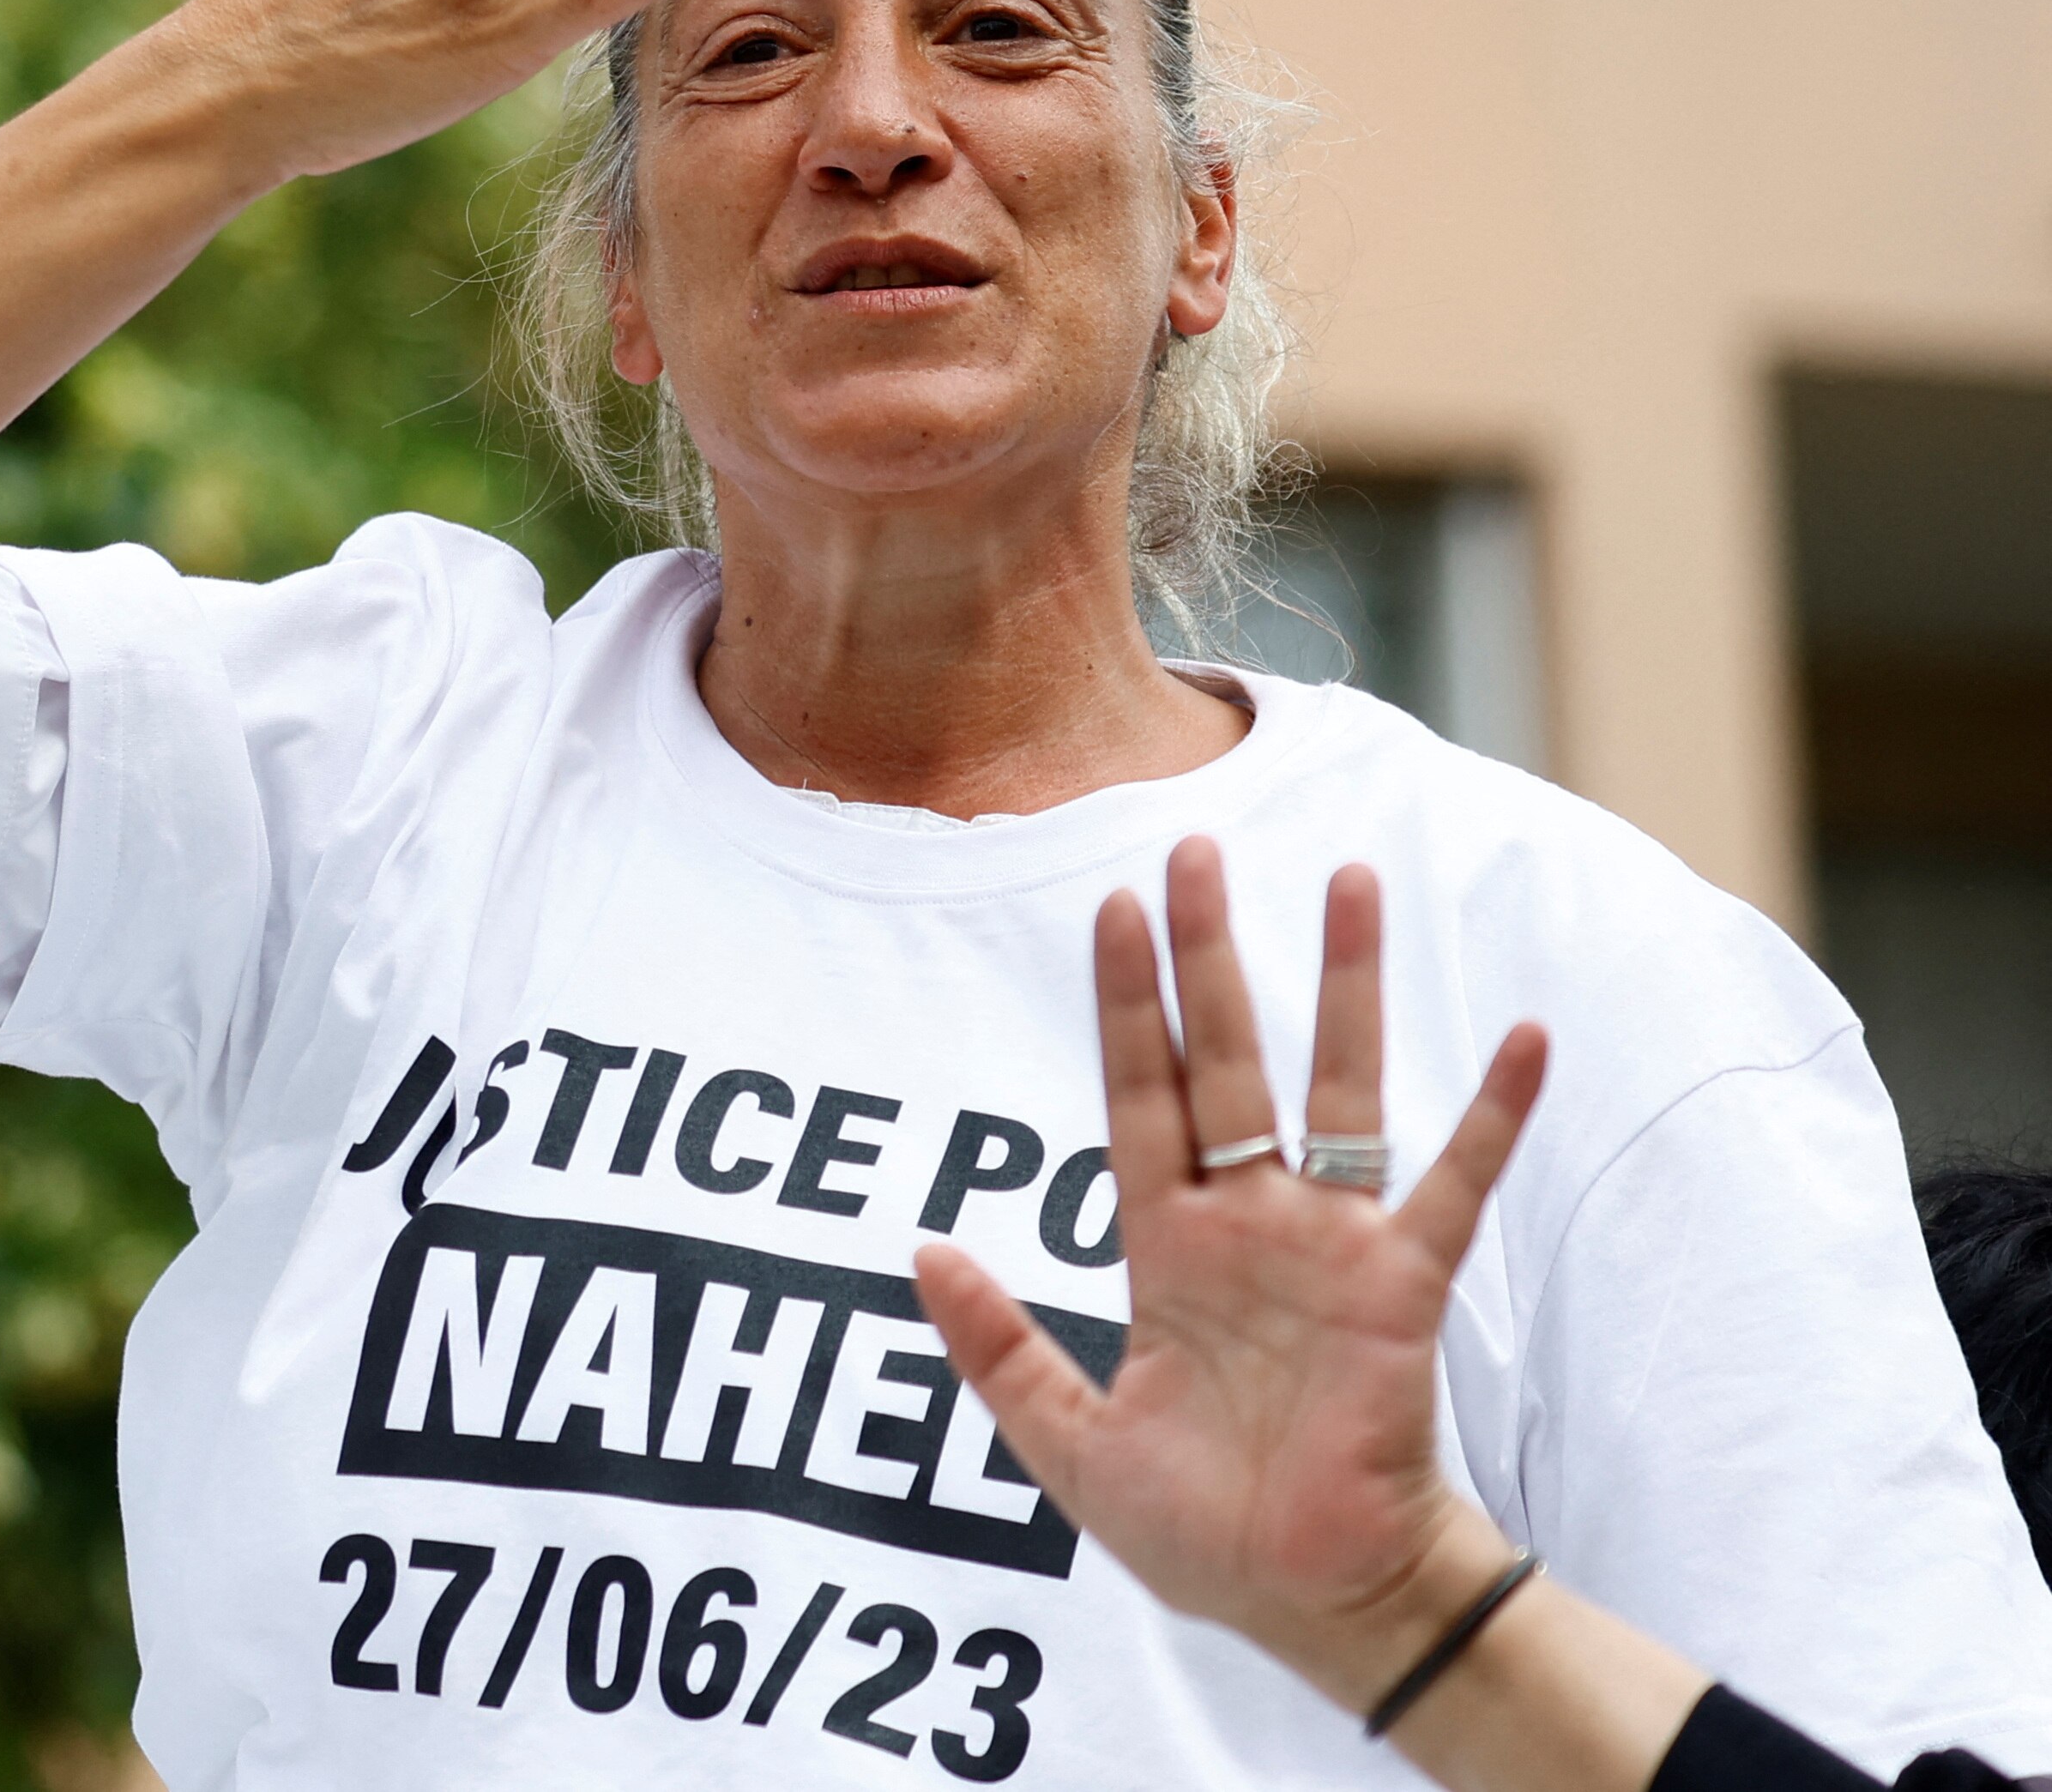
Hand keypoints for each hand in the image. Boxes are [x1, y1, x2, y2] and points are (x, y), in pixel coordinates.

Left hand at [912, 838, 1549, 1709]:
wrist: (1305, 1601)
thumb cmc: (1199, 1527)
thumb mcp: (1067, 1440)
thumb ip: (996, 1347)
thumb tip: (918, 1250)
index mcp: (1166, 1247)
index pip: (1139, 1095)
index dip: (1126, 1005)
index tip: (1111, 905)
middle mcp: (1247, 1222)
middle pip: (1225, 1058)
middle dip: (1210, 957)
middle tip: (1196, 846)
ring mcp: (1328, 1247)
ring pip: (1334, 1089)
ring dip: (1344, 988)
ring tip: (1353, 880)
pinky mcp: (1402, 1290)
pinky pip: (1452, 1186)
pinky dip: (1490, 1114)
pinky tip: (1529, 1036)